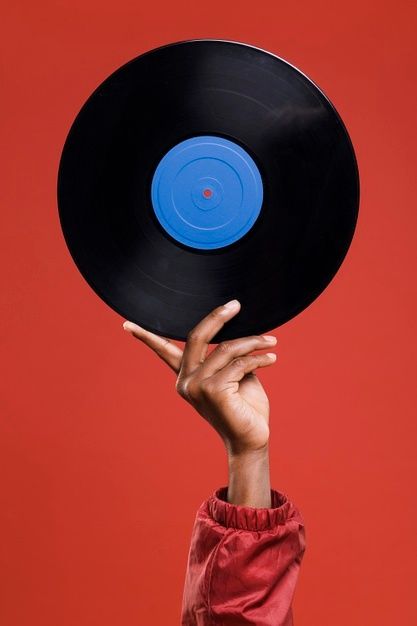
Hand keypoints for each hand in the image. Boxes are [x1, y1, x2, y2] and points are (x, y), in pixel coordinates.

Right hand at [122, 300, 276, 455]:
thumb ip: (228, 356)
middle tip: (235, 304)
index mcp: (186, 377)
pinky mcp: (212, 390)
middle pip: (196, 336)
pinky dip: (258, 359)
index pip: (164, 352)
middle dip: (217, 317)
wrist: (252, 439)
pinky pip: (238, 363)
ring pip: (226, 348)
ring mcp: (196, 386)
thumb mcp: (234, 375)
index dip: (146, 336)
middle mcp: (186, 381)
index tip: (126, 325)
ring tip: (270, 343)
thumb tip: (237, 330)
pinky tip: (271, 359)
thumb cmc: (244, 407)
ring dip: (253, 342)